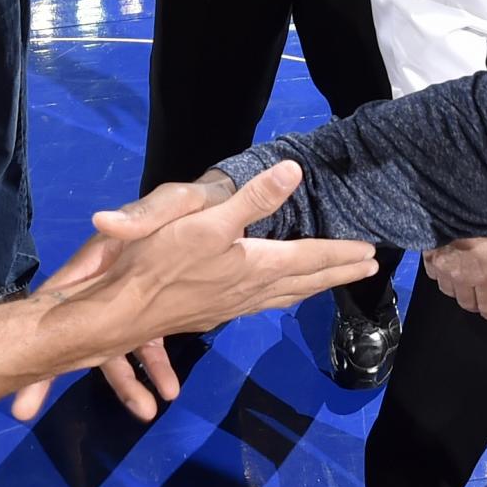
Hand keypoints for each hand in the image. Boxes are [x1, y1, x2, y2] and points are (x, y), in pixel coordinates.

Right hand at [10, 172, 225, 419]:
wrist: (219, 207)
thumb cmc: (189, 203)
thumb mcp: (171, 203)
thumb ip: (142, 215)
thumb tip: (104, 220)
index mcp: (101, 258)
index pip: (59, 294)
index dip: (37, 327)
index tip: (19, 362)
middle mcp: (107, 284)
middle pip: (74, 330)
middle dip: (56, 368)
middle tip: (24, 408)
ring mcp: (128, 302)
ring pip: (113, 346)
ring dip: (122, 381)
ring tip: (141, 412)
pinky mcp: (151, 311)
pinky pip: (145, 344)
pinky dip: (153, 369)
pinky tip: (167, 393)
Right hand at [12, 164, 378, 420]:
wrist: (116, 313)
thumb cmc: (157, 263)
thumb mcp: (204, 220)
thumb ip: (252, 199)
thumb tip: (294, 172)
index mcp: (255, 265)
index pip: (310, 258)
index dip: (341, 253)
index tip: (371, 251)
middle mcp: (250, 290)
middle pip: (304, 282)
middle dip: (337, 273)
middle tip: (368, 267)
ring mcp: (230, 306)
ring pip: (283, 297)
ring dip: (312, 288)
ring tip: (333, 282)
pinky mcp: (210, 314)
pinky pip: (261, 305)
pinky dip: (281, 298)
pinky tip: (273, 299)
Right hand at [421, 228, 486, 321]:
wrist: (455, 201)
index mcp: (483, 276)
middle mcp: (461, 278)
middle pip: (466, 302)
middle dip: (475, 305)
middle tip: (480, 301)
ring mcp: (442, 270)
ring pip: (449, 292)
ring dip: (458, 293)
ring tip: (464, 286)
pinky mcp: (428, 258)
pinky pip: (434, 277)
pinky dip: (441, 278)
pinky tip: (447, 271)